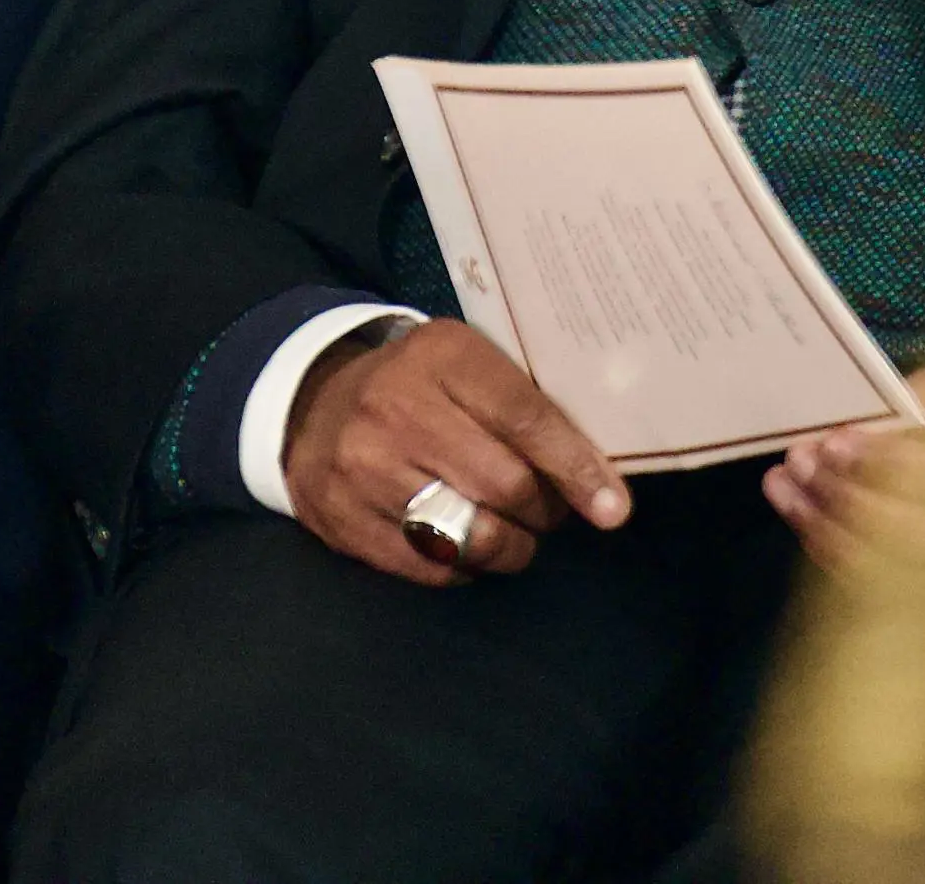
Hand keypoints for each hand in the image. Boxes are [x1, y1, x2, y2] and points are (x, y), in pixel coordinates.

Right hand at [278, 318, 628, 586]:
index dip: (575, 467)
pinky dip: (464, 568)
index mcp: (440, 356)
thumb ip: (524, 405)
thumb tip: (599, 476)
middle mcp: (395, 406)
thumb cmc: (417, 386)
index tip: (612, 508)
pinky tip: (464, 547)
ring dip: (509, 548)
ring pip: (470, 535)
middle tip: (548, 512)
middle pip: (505, 484)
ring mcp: (363, 465)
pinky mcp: (342, 517)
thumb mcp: (465, 365)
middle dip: (543, 511)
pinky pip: (431, 568)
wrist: (311, 404)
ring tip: (511, 535)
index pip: (525, 417)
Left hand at [762, 365, 924, 602]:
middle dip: (842, 502)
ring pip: (899, 572)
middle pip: (912, 537)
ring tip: (784, 490)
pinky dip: (846, 556)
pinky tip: (808, 521)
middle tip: (795, 464)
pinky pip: (900, 589)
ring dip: (830, 533)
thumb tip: (846, 437)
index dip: (874, 465)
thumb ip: (912, 414)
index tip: (827, 441)